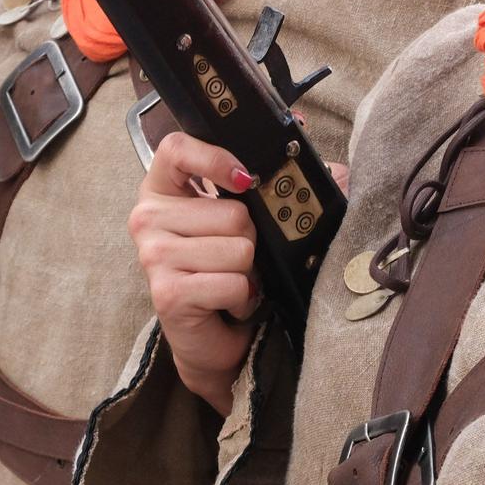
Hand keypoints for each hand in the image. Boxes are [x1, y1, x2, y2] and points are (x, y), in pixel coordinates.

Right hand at [129, 132, 261, 415]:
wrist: (212, 335)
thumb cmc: (226, 269)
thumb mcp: (246, 220)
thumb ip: (279, 188)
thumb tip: (336, 170)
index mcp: (162, 189)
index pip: (176, 149)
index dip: (214, 156)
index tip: (245, 179)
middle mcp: (148, 218)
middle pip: (231, 211)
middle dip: (249, 238)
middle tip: (235, 257)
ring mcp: (153, 256)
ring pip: (238, 247)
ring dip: (247, 271)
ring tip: (231, 279)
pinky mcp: (168, 292)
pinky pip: (232, 282)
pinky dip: (243, 296)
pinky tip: (229, 302)